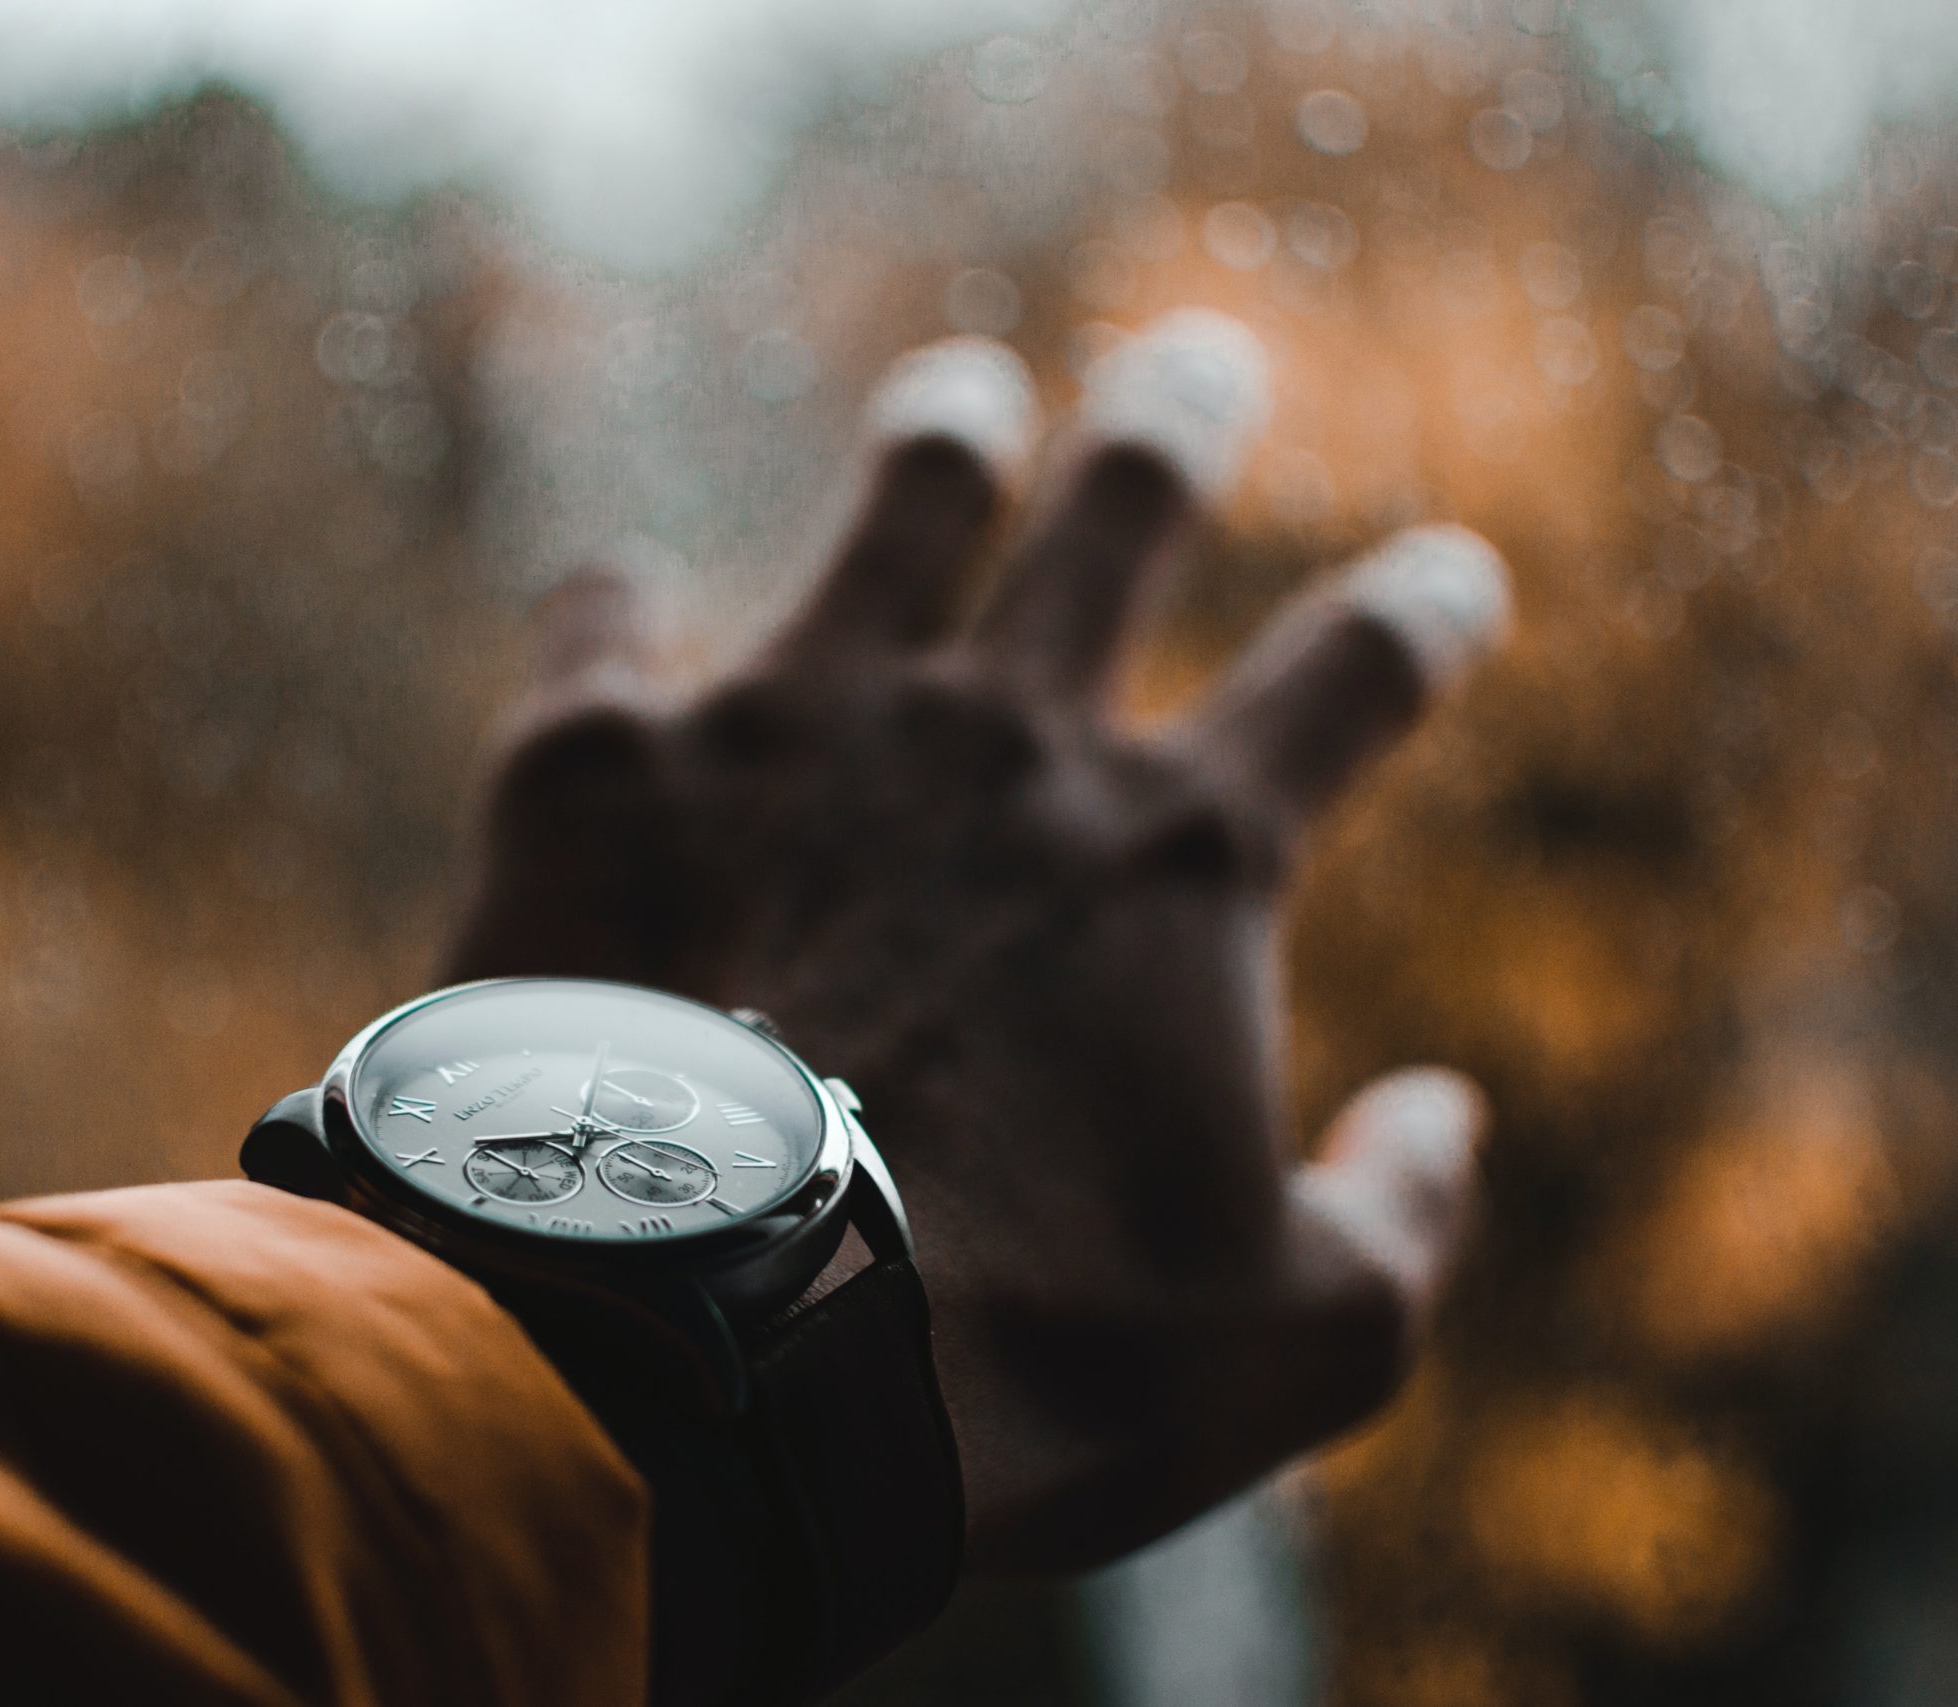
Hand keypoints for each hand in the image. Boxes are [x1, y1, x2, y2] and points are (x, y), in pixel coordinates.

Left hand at [444, 311, 1507, 1572]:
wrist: (689, 1356)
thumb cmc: (1004, 1372)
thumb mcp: (1288, 1353)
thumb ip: (1401, 1224)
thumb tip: (1446, 1118)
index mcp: (1176, 858)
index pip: (1350, 680)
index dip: (1415, 619)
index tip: (1446, 577)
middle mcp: (997, 741)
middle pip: (1122, 511)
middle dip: (1176, 424)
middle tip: (1199, 361)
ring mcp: (791, 721)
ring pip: (899, 507)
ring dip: (943, 442)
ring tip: (959, 399)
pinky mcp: (600, 761)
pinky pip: (608, 615)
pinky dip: (620, 607)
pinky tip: (620, 600)